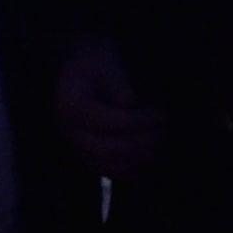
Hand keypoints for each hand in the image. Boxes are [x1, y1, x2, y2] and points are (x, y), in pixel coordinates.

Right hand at [56, 39, 166, 174]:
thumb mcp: (105, 61)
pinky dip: (129, 172)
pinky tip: (150, 164)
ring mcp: (76, 144)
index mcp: (70, 105)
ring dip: (136, 159)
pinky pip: (107, 170)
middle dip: (138, 144)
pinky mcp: (87, 153)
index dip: (136, 122)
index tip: (161, 115)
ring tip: (160, 144)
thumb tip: (130, 106)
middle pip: (102, 149)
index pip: (104, 121)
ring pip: (104, 165)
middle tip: (163, 132)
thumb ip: (117, 84)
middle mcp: (69, 129)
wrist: (82, 66)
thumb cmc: (96, 61)